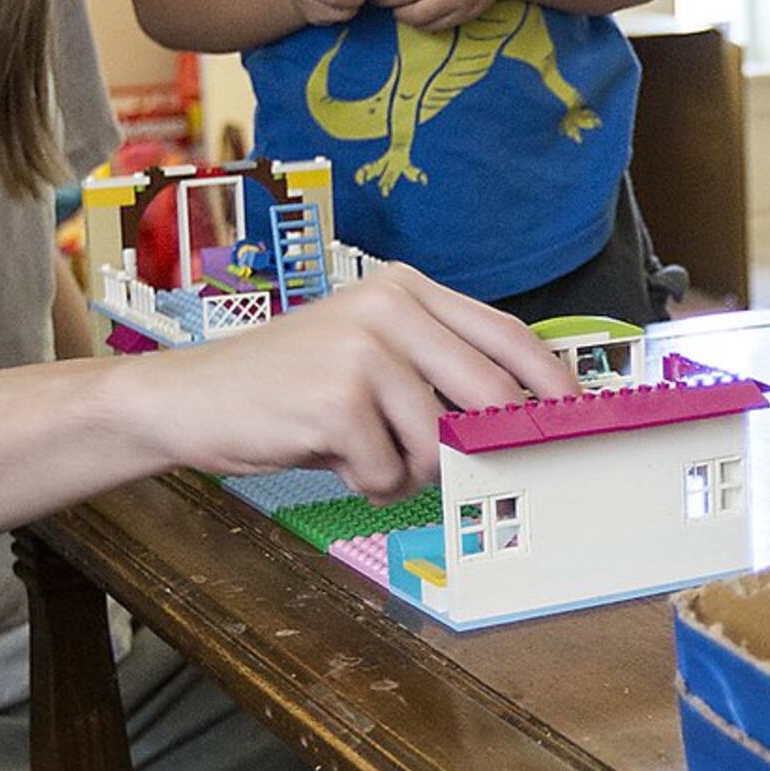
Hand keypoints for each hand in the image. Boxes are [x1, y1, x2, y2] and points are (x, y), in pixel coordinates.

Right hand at [129, 265, 572, 498]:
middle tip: (469, 466)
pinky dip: (365, 482)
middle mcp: (388, 306)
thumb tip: (519, 416)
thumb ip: (434, 369)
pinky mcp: (339, 399)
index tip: (579, 416)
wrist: (190, 399)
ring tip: (358, 450)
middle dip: (483, 443)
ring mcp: (364, 350)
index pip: (506, 334)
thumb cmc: (286, 386)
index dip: (551, 381)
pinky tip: (327, 455)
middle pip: (488, 392)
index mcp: (403, 288)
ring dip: (404, 470)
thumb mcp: (366, 355)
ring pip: (437, 444)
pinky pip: (388, 471)